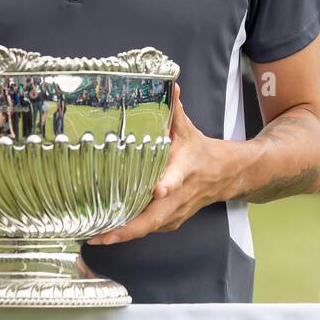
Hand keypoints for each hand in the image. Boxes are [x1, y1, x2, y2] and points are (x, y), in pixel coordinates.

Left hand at [86, 83, 239, 245]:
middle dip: (128, 228)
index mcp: (184, 170)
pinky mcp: (171, 221)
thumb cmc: (200, 151)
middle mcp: (180, 196)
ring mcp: (176, 212)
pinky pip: (148, 229)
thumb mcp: (188, 129)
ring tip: (94, 236)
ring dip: (123, 234)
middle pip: (155, 217)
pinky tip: (105, 233)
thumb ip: (174, 109)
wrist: (225, 175)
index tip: (157, 190)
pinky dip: (128, 233)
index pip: (176, 179)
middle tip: (102, 234)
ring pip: (149, 228)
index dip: (167, 185)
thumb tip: (168, 82)